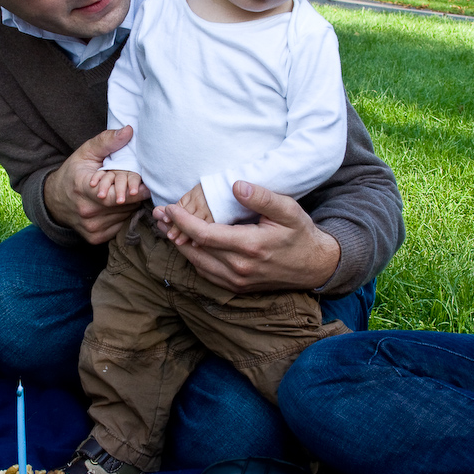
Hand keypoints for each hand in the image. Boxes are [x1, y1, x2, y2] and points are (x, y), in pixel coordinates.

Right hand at [44, 127, 149, 243]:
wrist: (54, 200)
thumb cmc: (73, 173)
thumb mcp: (86, 153)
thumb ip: (107, 141)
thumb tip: (128, 131)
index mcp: (83, 189)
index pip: (116, 195)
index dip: (134, 191)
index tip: (145, 185)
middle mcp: (86, 212)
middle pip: (125, 206)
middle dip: (135, 196)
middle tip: (142, 186)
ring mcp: (91, 228)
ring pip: (125, 217)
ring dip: (131, 206)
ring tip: (130, 195)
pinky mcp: (95, 238)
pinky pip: (120, 227)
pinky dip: (124, 216)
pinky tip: (122, 207)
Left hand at [154, 180, 339, 291]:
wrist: (314, 266)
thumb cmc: (300, 233)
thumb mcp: (288, 210)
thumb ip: (262, 197)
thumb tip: (236, 185)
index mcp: (250, 247)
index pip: (205, 234)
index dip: (183, 221)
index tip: (169, 208)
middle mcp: (240, 268)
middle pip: (195, 249)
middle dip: (174, 231)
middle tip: (158, 215)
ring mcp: (237, 282)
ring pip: (197, 264)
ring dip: (180, 245)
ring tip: (166, 227)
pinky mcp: (237, 288)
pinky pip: (206, 274)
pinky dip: (193, 258)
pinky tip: (187, 244)